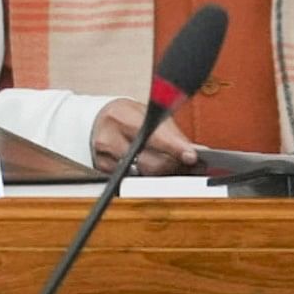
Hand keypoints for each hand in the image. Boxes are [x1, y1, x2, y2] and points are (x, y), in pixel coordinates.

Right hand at [89, 99, 205, 174]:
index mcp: (123, 115)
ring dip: (155, 170)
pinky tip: (136, 161)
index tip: (190, 156)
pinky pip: (128, 178)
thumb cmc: (129, 117)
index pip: (154, 135)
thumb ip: (171, 134)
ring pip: (141, 173)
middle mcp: (110, 134)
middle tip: (179, 161)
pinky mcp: (101, 166)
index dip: (175, 147)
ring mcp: (103, 152)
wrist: (100, 118)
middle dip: (170, 164)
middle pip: (150, 162)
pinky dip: (138, 173)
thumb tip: (193, 151)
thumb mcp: (149, 116)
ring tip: (157, 159)